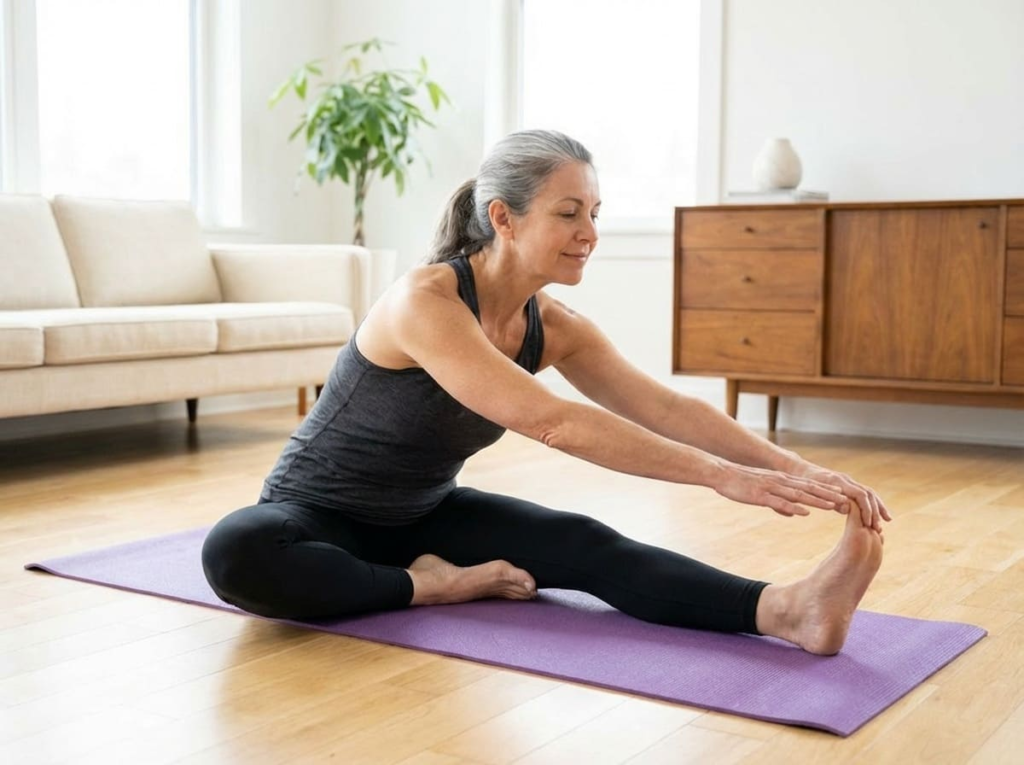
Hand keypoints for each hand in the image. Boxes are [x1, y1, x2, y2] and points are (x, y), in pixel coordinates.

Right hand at [713, 463, 848, 518]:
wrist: (720, 473)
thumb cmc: (739, 483)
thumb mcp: (763, 493)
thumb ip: (779, 502)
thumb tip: (793, 513)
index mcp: (782, 481)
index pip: (809, 486)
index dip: (827, 492)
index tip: (843, 497)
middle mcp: (780, 482)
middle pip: (809, 489)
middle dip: (829, 496)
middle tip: (847, 502)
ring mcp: (771, 488)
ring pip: (798, 495)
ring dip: (817, 500)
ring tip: (834, 506)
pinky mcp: (760, 495)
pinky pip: (779, 502)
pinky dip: (793, 507)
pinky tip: (804, 512)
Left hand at [789, 461, 891, 531]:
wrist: (800, 470)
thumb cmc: (802, 483)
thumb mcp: (811, 492)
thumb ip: (827, 500)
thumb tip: (847, 508)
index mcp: (838, 481)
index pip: (860, 494)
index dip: (866, 509)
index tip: (869, 524)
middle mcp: (846, 480)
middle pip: (868, 494)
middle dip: (875, 512)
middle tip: (878, 529)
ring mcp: (848, 481)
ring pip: (869, 493)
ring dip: (878, 509)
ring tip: (884, 524)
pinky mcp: (848, 485)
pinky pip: (865, 494)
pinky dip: (873, 505)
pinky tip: (879, 516)